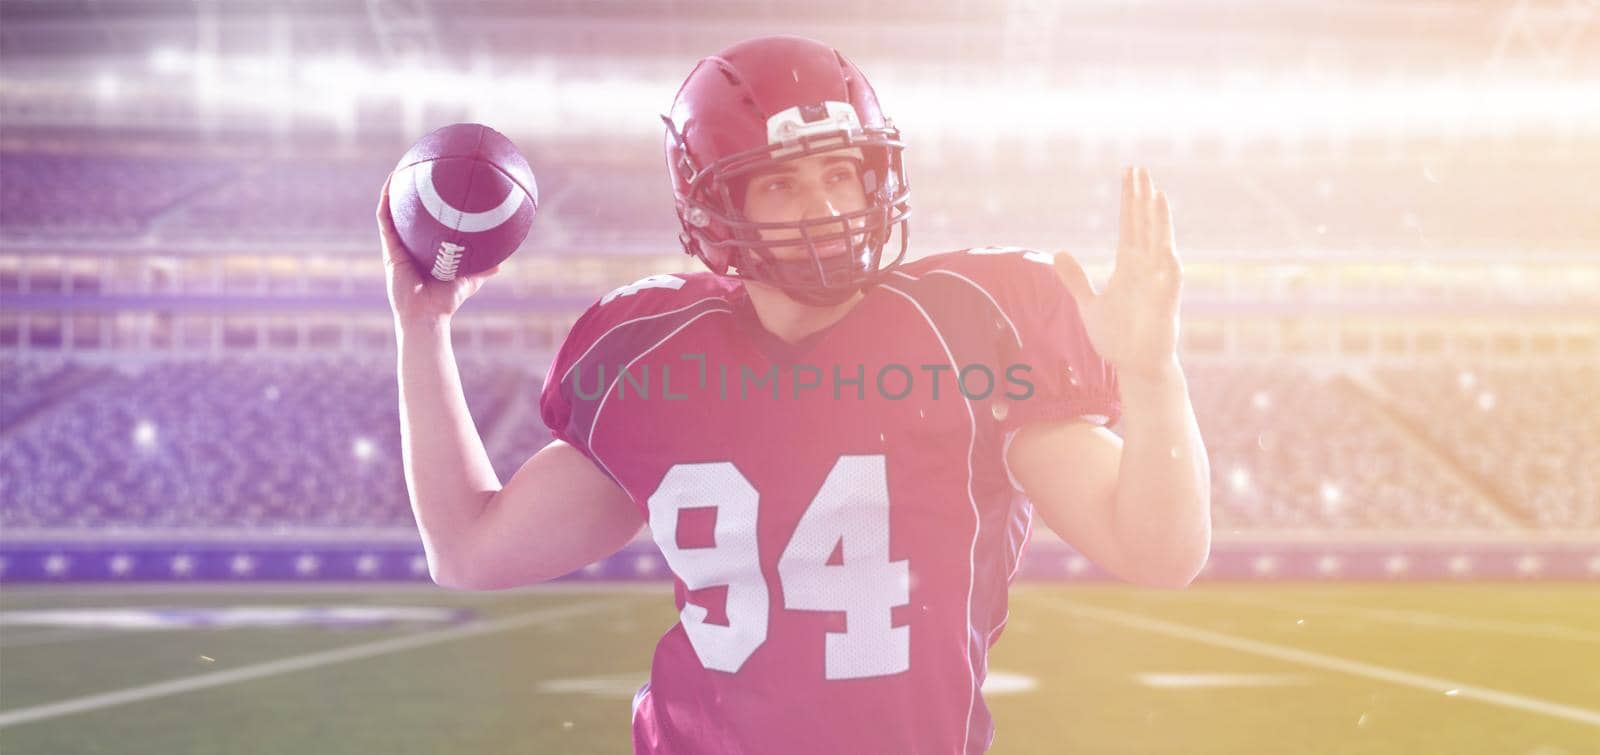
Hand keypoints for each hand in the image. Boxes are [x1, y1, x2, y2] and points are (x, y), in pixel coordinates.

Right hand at [377, 172, 501, 327]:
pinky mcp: (389, 248)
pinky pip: (384, 220)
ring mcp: (397, 246)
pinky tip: (392, 183)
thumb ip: (482, 270)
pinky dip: (386, 201)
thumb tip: (502, 263)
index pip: (424, 225)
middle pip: (407, 215)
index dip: (426, 208)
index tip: (435, 189)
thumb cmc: (445, 302)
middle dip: (410, 194)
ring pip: (392, 212)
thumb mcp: (468, 280)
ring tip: (402, 168)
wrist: (427, 315)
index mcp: (425, 251)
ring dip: (394, 190)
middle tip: (420, 171)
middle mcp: (409, 246)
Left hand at [1052, 166, 1182, 380]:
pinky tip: (1166, 246)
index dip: (1129, 200)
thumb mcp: (1088, 303)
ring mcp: (1157, 283)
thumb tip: (1059, 252)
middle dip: (1142, 198)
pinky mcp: (1165, 303)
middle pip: (1144, 225)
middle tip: (1139, 169)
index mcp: (1129, 266)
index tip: (1128, 174)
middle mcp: (1145, 268)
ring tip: (1156, 194)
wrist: (1134, 365)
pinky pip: (1170, 279)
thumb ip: (1076, 279)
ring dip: (1159, 221)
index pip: (1130, 224)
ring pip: (1160, 243)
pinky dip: (1169, 262)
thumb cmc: (1117, 336)